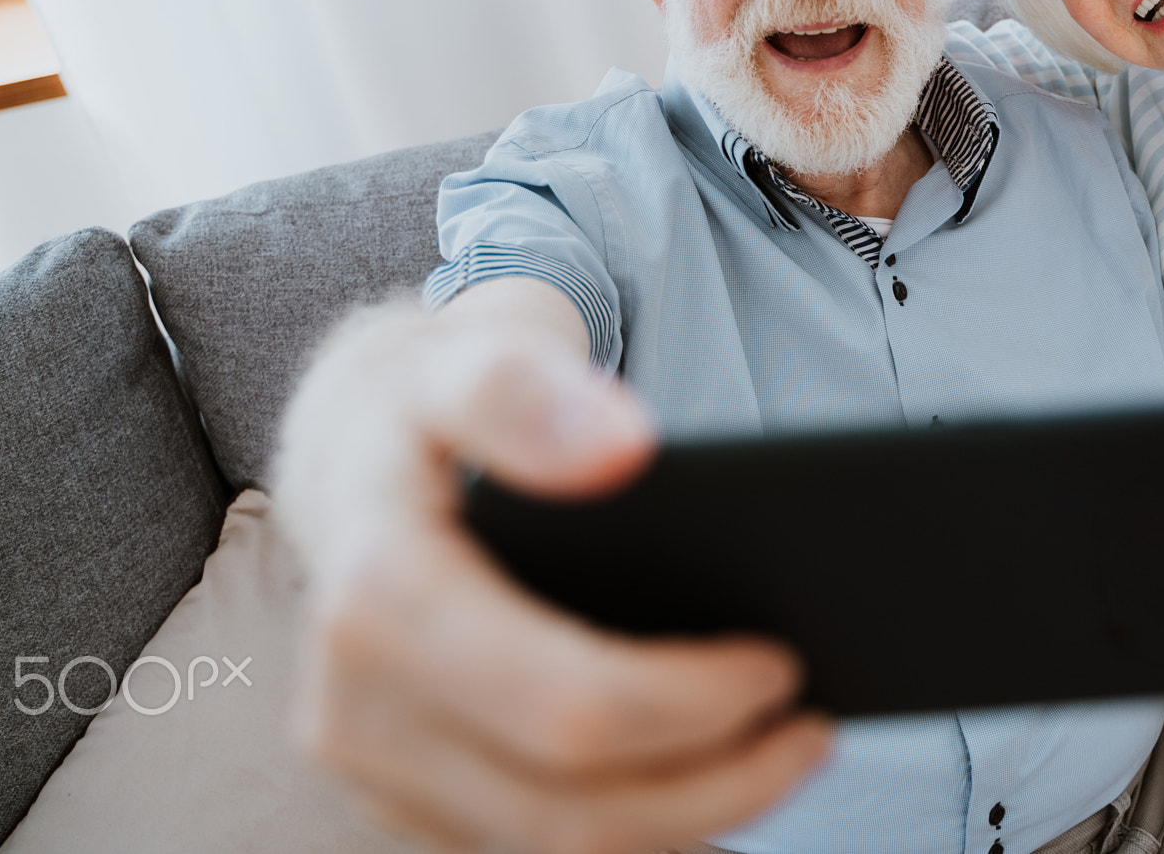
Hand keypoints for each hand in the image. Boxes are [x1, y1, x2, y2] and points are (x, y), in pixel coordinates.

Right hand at [275, 284, 831, 852]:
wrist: (350, 460)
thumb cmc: (425, 408)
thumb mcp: (461, 359)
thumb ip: (522, 390)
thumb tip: (621, 449)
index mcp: (379, 604)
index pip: (565, 705)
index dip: (689, 704)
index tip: (779, 665)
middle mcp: (358, 712)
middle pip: (572, 811)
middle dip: (717, 783)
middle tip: (814, 729)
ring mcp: (379, 774)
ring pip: (559, 851)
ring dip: (692, 819)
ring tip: (785, 752)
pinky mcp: (408, 803)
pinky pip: (536, 851)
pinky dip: (642, 826)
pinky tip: (714, 779)